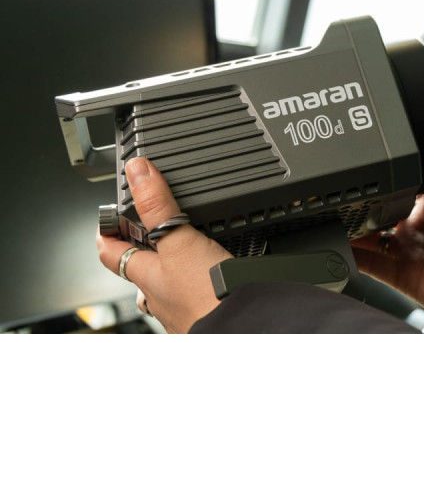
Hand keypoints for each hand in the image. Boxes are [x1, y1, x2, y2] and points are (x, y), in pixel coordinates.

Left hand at [96, 157, 229, 332]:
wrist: (242, 328)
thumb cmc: (206, 297)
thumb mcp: (179, 242)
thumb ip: (158, 207)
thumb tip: (138, 172)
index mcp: (145, 275)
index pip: (111, 251)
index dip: (106, 232)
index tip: (105, 217)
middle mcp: (158, 295)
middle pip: (140, 269)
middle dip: (143, 250)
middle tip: (148, 229)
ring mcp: (181, 309)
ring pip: (167, 286)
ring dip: (171, 270)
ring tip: (185, 252)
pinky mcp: (205, 315)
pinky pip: (194, 296)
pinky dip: (198, 284)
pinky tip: (213, 278)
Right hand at [351, 150, 423, 332]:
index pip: (400, 185)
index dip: (382, 177)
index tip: (364, 164)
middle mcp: (416, 227)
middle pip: (378, 210)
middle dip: (359, 201)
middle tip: (339, 190)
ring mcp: (407, 252)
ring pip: (368, 237)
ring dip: (350, 228)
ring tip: (329, 215)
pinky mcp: (401, 276)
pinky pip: (369, 265)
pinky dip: (351, 256)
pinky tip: (338, 246)